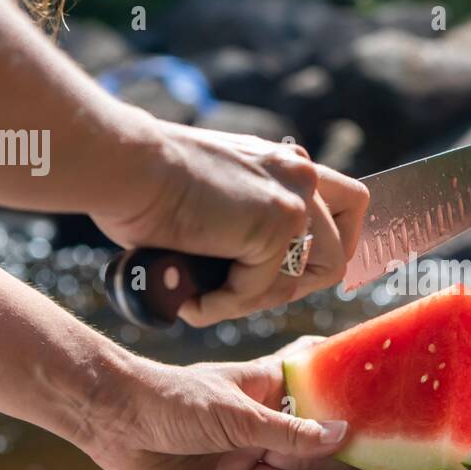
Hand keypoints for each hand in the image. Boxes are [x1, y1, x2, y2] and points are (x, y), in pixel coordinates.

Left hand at [81, 337, 359, 469]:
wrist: (112, 422)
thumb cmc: (172, 399)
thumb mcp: (235, 416)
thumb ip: (287, 432)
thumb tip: (341, 436)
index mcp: (266, 381)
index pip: (317, 371)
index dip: (348, 375)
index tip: (386, 380)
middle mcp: (263, 413)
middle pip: (315, 424)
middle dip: (349, 433)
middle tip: (395, 443)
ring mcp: (248, 445)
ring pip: (301, 459)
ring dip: (332, 467)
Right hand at [93, 117, 369, 324]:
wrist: (124, 165)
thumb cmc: (148, 184)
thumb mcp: (218, 199)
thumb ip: (249, 222)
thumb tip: (259, 272)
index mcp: (289, 164)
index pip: (346, 210)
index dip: (325, 252)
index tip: (287, 279)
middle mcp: (301, 174)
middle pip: (337, 253)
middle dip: (291, 288)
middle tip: (240, 296)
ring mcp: (294, 198)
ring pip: (303, 280)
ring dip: (253, 300)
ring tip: (206, 300)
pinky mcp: (277, 224)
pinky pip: (261, 289)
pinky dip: (224, 304)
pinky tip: (193, 300)